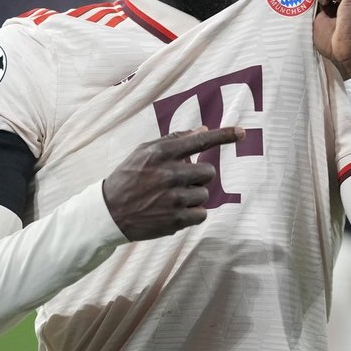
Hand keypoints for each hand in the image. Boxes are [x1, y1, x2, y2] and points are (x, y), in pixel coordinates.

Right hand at [102, 126, 243, 239]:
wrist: (108, 213)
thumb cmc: (129, 178)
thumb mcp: (144, 152)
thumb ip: (173, 139)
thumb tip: (203, 130)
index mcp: (161, 153)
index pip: (200, 141)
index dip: (224, 136)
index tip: (242, 132)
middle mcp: (169, 174)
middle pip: (208, 172)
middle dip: (199, 177)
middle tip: (179, 182)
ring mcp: (173, 198)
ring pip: (205, 194)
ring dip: (193, 196)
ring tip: (171, 199)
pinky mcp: (175, 220)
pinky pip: (202, 214)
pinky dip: (192, 213)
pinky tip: (173, 212)